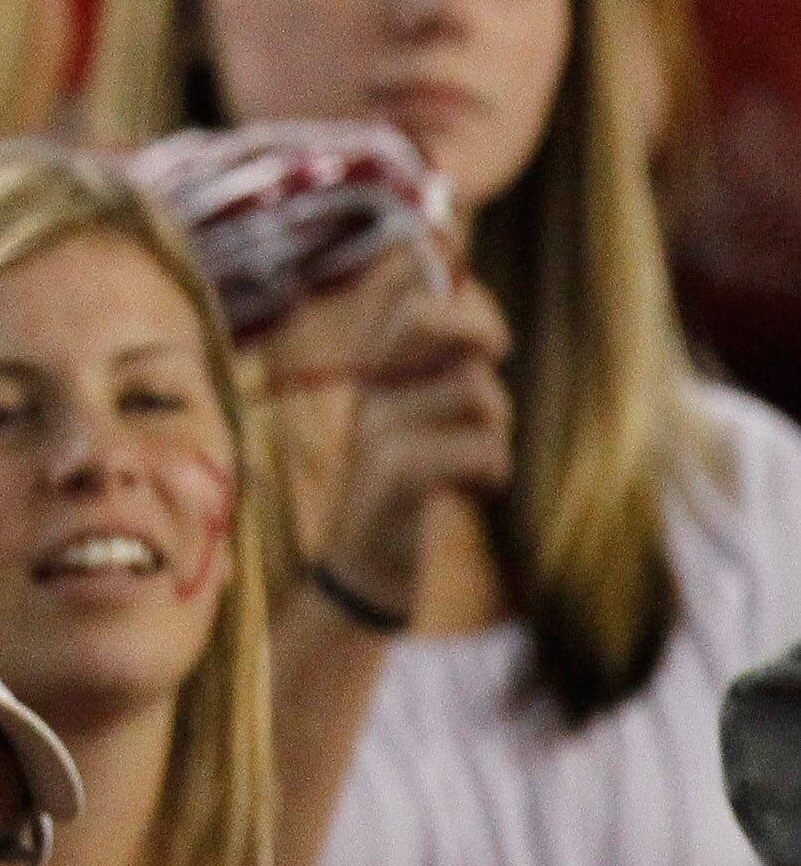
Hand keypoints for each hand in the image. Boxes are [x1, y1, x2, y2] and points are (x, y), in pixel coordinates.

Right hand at [290, 255, 510, 621]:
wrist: (367, 570)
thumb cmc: (414, 491)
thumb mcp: (423, 420)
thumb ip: (445, 367)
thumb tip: (477, 303)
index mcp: (374, 369)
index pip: (413, 296)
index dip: (467, 301)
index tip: (493, 344)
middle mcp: (369, 388)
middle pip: (425, 315)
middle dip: (480, 332)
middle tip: (493, 372)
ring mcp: (375, 428)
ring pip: (474, 392)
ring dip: (498, 429)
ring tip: (477, 461)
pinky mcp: (393, 474)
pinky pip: (479, 449)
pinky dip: (492, 472)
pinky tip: (473, 491)